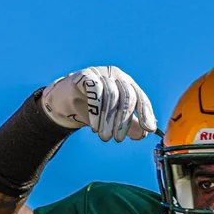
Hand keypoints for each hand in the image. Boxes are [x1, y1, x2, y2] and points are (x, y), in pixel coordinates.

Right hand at [41, 66, 157, 141]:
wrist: (66, 102)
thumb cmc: (93, 109)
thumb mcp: (113, 119)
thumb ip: (129, 125)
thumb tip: (143, 134)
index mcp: (127, 85)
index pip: (141, 97)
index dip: (146, 113)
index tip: (148, 128)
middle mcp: (117, 76)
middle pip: (127, 96)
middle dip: (124, 121)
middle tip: (117, 139)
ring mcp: (101, 74)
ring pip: (111, 95)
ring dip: (108, 120)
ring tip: (104, 137)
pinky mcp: (85, 75)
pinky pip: (94, 90)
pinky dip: (96, 110)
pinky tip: (94, 126)